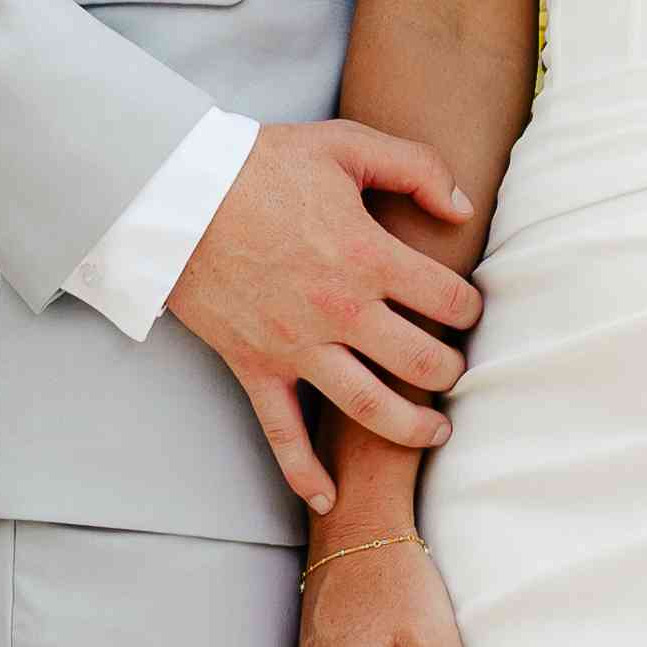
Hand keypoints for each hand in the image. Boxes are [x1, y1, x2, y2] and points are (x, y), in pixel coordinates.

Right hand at [166, 121, 484, 509]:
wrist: (176, 194)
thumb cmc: (261, 164)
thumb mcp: (346, 145)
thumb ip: (416, 168)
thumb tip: (464, 209)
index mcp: (369, 256)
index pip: (449, 299)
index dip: (470, 306)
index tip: (468, 309)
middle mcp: (341, 312)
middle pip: (423, 364)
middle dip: (452, 371)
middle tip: (456, 370)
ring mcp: (297, 348)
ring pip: (371, 409)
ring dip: (413, 428)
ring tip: (436, 432)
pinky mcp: (255, 368)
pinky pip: (283, 435)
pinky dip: (305, 475)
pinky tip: (330, 500)